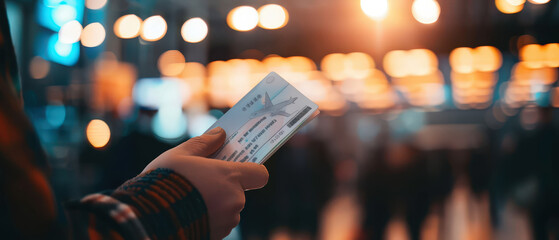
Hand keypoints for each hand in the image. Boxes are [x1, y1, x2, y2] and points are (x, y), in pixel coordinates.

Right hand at [142, 127, 268, 239]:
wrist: (147, 217)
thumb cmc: (164, 182)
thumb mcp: (180, 155)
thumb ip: (203, 143)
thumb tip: (220, 134)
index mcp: (230, 178)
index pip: (260, 174)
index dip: (253, 171)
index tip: (240, 168)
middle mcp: (234, 201)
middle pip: (240, 192)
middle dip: (224, 188)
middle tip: (202, 183)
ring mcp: (226, 222)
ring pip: (227, 210)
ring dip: (215, 205)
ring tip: (190, 199)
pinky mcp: (215, 236)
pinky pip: (217, 224)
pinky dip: (206, 218)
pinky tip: (187, 213)